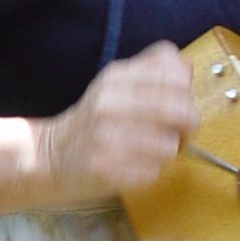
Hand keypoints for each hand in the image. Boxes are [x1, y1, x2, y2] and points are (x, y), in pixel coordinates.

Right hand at [38, 42, 196, 204]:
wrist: (51, 155)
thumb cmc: (96, 121)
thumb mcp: (117, 84)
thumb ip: (153, 70)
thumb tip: (187, 68)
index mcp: (116, 77)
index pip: (175, 76)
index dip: (188, 93)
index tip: (181, 104)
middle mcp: (110, 104)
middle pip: (180, 110)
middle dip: (187, 126)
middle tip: (179, 133)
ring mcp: (105, 137)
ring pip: (170, 145)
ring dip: (167, 153)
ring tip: (150, 151)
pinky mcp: (106, 168)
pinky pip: (152, 172)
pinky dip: (149, 172)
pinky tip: (133, 166)